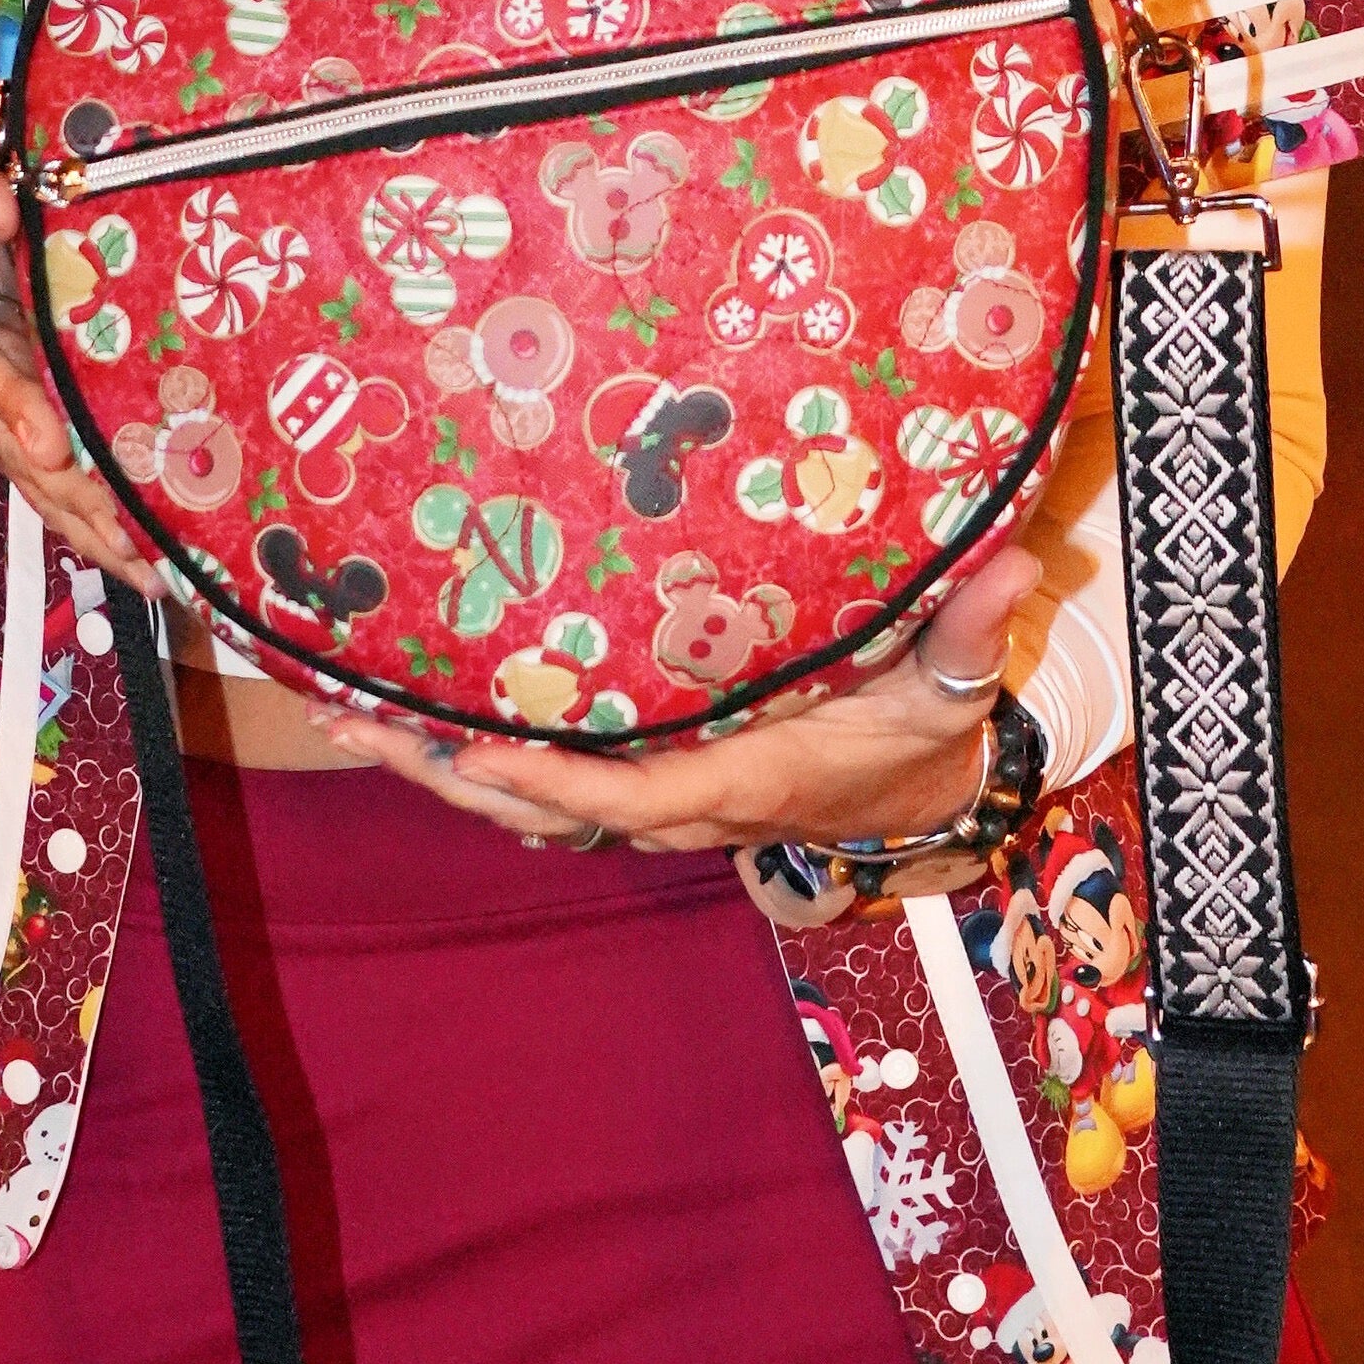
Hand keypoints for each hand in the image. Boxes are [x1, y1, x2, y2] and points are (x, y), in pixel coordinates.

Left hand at [315, 537, 1026, 880]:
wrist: (927, 788)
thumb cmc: (926, 725)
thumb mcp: (952, 679)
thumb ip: (972, 629)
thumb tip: (1012, 559)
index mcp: (742, 778)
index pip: (633, 791)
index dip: (554, 780)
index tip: (479, 752)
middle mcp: (682, 804)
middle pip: (547, 804)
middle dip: (454, 771)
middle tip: (359, 722)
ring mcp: (656, 800)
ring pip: (531, 801)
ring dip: (445, 765)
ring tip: (351, 715)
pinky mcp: (644, 781)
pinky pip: (546, 782)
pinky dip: (478, 759)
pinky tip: (413, 719)